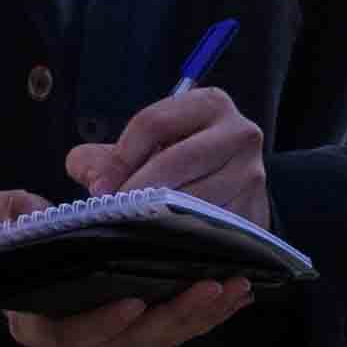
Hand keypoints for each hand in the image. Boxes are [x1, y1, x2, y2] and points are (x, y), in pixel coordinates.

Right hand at [0, 190, 250, 346]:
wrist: (40, 263)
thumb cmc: (25, 242)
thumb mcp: (8, 220)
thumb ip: (13, 215)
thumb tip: (29, 208)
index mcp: (38, 326)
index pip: (68, 336)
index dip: (100, 324)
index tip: (132, 302)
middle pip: (126, 345)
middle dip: (169, 318)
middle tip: (206, 288)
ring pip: (158, 342)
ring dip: (198, 317)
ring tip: (231, 285)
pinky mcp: (140, 343)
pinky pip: (177, 336)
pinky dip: (208, 317)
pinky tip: (237, 294)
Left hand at [73, 85, 267, 223]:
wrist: (233, 187)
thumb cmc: (181, 161)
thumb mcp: (148, 146)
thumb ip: (106, 156)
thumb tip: (89, 176)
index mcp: (210, 104)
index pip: (154, 123)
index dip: (120, 157)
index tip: (98, 188)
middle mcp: (240, 133)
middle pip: (175, 160)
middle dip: (136, 188)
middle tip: (111, 211)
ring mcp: (252, 174)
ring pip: (194, 198)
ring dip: (158, 216)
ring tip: (133, 226)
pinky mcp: (256, 211)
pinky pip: (211, 228)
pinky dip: (182, 237)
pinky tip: (163, 242)